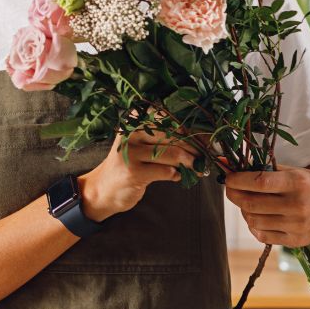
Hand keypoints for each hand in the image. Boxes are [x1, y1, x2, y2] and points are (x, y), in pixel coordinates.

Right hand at [78, 130, 194, 222]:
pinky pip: (167, 171)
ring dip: (190, 163)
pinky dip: (177, 175)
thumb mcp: (143, 144)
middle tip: (204, 157)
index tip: (206, 140)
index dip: (191, 130)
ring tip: (197, 168)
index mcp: (135, 120)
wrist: (104, 189)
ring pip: (174, 154)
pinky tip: (176, 176)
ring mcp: (132, 152)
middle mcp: (132, 132)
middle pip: (175, 136)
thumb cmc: (130, 164)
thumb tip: (201, 140)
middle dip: (194, 148)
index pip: (170, 119)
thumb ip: (166, 139)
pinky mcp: (134, 172)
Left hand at [225, 166, 309, 246]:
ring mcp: (298, 226)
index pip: (260, 183)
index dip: (238, 180)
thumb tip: (222, 161)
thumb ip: (259, 167)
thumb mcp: (291, 170)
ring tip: (248, 202)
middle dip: (235, 195)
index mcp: (299, 183)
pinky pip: (262, 235)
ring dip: (244, 210)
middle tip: (231, 189)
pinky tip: (259, 216)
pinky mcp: (296, 241)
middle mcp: (299, 206)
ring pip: (253, 220)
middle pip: (252, 204)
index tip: (228, 177)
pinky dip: (254, 225)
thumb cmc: (308, 184)